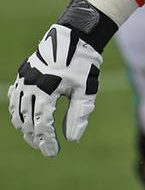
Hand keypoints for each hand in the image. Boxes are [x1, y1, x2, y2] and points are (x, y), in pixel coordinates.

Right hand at [9, 22, 102, 155]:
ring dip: (25, 127)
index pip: (42, 124)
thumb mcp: (86, 89)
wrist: (75, 36)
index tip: (53, 152)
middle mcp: (31, 85)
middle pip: (27, 121)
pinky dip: (17, 112)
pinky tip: (24, 120)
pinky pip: (14, 98)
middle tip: (46, 148)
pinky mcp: (22, 74)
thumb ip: (79, 114)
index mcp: (47, 89)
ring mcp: (24, 79)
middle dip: (36, 138)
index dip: (47, 141)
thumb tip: (73, 139)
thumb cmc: (84, 63)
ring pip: (17, 111)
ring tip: (36, 138)